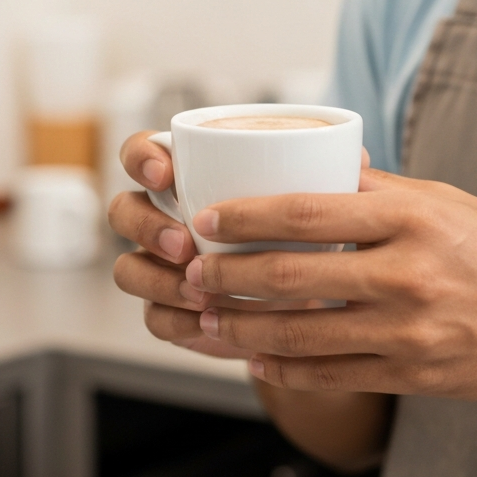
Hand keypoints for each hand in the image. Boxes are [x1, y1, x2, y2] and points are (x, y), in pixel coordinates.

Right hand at [108, 132, 317, 358]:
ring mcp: (160, 268)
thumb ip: (325, 177)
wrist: (310, 303)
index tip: (166, 173)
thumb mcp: (318, 203)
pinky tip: (205, 322)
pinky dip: (176, 320)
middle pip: (123, 210)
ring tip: (199, 291)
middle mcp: (164, 217)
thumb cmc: (306, 236)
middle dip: (145, 227)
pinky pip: (152, 317)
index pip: (142, 153)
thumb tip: (354, 158)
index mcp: (188, 176)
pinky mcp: (170, 312)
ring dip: (157, 279)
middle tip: (184, 244)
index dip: (141, 159)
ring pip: (127, 268)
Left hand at [186, 169, 476, 400]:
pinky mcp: (413, 373)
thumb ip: (380, 189)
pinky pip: (331, 375)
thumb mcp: (448, 202)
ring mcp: (409, 329)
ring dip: (243, 327)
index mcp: (413, 218)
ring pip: (301, 333)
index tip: (209, 218)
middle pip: (292, 275)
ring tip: (209, 318)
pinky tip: (259, 358)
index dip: (246, 217)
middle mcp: (408, 273)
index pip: (308, 212)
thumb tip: (317, 165)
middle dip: (228, 276)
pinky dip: (285, 369)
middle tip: (193, 273)